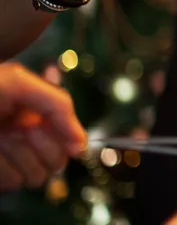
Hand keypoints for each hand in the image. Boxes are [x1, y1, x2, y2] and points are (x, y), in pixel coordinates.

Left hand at [0, 62, 85, 191]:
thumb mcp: (19, 83)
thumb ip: (59, 106)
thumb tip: (81, 143)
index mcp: (36, 114)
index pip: (70, 137)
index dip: (65, 136)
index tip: (46, 126)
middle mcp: (27, 138)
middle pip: (59, 161)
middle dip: (41, 146)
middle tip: (20, 130)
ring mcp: (10, 158)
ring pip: (38, 176)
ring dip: (18, 156)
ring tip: (1, 138)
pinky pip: (13, 182)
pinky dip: (2, 167)